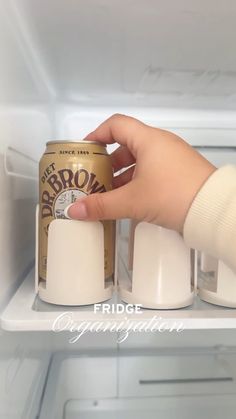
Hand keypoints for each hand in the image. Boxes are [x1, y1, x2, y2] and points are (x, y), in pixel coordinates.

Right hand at [67, 114, 215, 231]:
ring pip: (140, 161)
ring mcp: (172, 158)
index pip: (116, 125)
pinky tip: (129, 200)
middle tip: (94, 179)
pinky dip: (137, 182)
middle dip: (108, 163)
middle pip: (126, 145)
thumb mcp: (133, 201)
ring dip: (122, 176)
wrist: (212, 209)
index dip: (97, 134)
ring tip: (108, 194)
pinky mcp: (179, 172)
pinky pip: (152, 171)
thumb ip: (101, 205)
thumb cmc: (172, 195)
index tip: (85, 151)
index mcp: (148, 140)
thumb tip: (74, 211)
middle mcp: (161, 144)